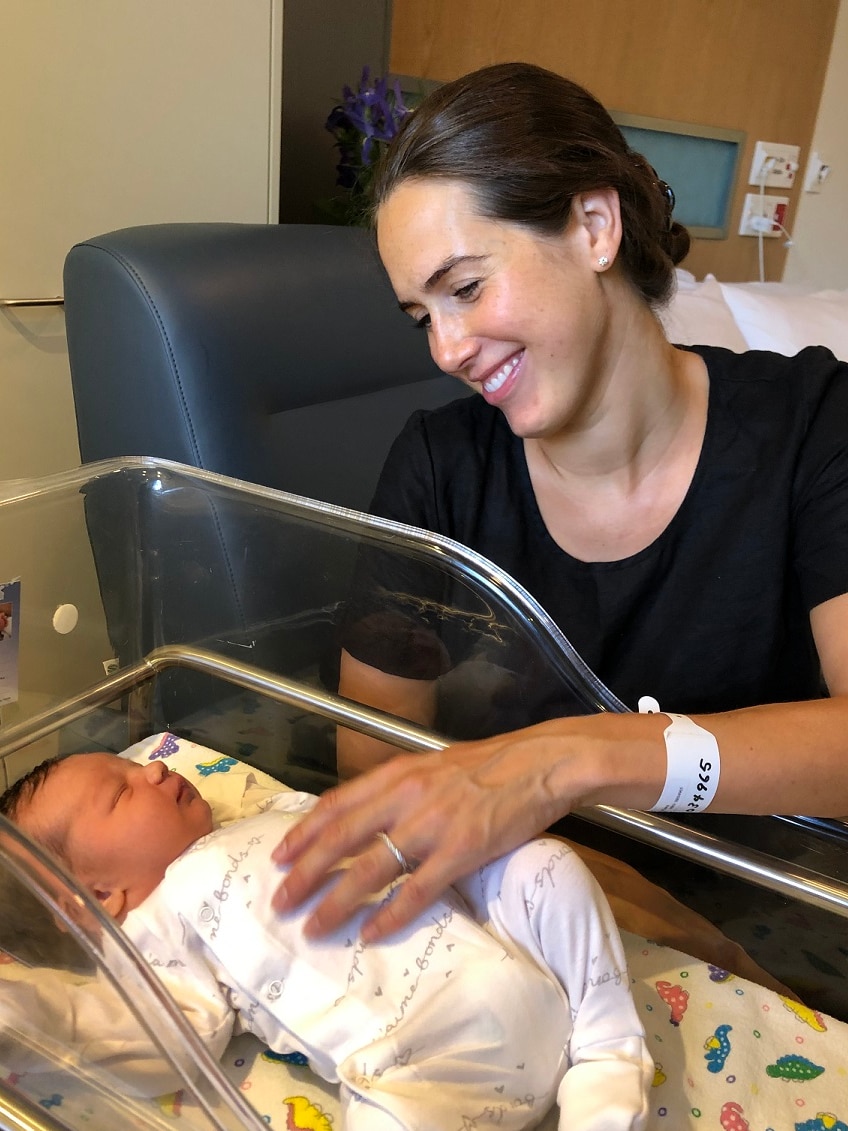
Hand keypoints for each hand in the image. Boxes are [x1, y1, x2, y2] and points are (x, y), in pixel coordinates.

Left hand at [271, 725, 581, 941]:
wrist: (539, 762)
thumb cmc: (490, 764)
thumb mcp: (434, 765)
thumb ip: (401, 788)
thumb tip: (372, 815)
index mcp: (398, 774)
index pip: (337, 804)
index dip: (305, 831)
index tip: (280, 855)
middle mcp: (406, 796)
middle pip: (342, 839)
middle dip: (305, 872)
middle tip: (280, 901)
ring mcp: (432, 824)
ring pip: (372, 868)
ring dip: (337, 901)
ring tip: (313, 926)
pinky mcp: (461, 849)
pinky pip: (417, 889)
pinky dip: (390, 914)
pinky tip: (371, 932)